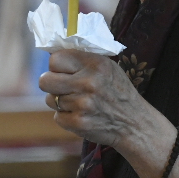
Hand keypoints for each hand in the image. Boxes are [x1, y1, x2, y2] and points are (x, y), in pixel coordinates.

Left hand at [39, 49, 164, 151]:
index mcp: (95, 64)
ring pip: (51, 100)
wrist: (134, 123)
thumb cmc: (117, 92)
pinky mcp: (79, 123)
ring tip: (79, 103)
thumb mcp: (108, 67)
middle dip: (51, 84)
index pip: (55, 59)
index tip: (63, 71)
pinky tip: (82, 115)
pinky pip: (57, 117)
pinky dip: (66, 118)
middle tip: (62, 87)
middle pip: (45, 81)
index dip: (56, 66)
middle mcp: (88, 82)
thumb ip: (83, 59)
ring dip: (61, 102)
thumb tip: (52, 54)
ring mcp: (83, 104)